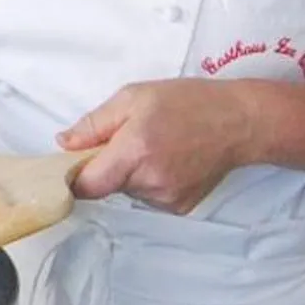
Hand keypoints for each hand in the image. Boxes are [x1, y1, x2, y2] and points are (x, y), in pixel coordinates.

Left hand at [60, 79, 256, 213]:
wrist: (239, 122)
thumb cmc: (186, 103)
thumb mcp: (132, 97)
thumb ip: (94, 123)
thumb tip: (65, 143)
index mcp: (134, 152)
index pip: (87, 185)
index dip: (73, 176)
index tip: (72, 163)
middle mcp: (150, 182)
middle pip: (107, 186)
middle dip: (106, 165)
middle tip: (126, 139)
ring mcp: (168, 199)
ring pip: (128, 190)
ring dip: (129, 173)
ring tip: (153, 146)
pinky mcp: (181, 207)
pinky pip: (149, 196)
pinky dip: (149, 180)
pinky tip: (168, 160)